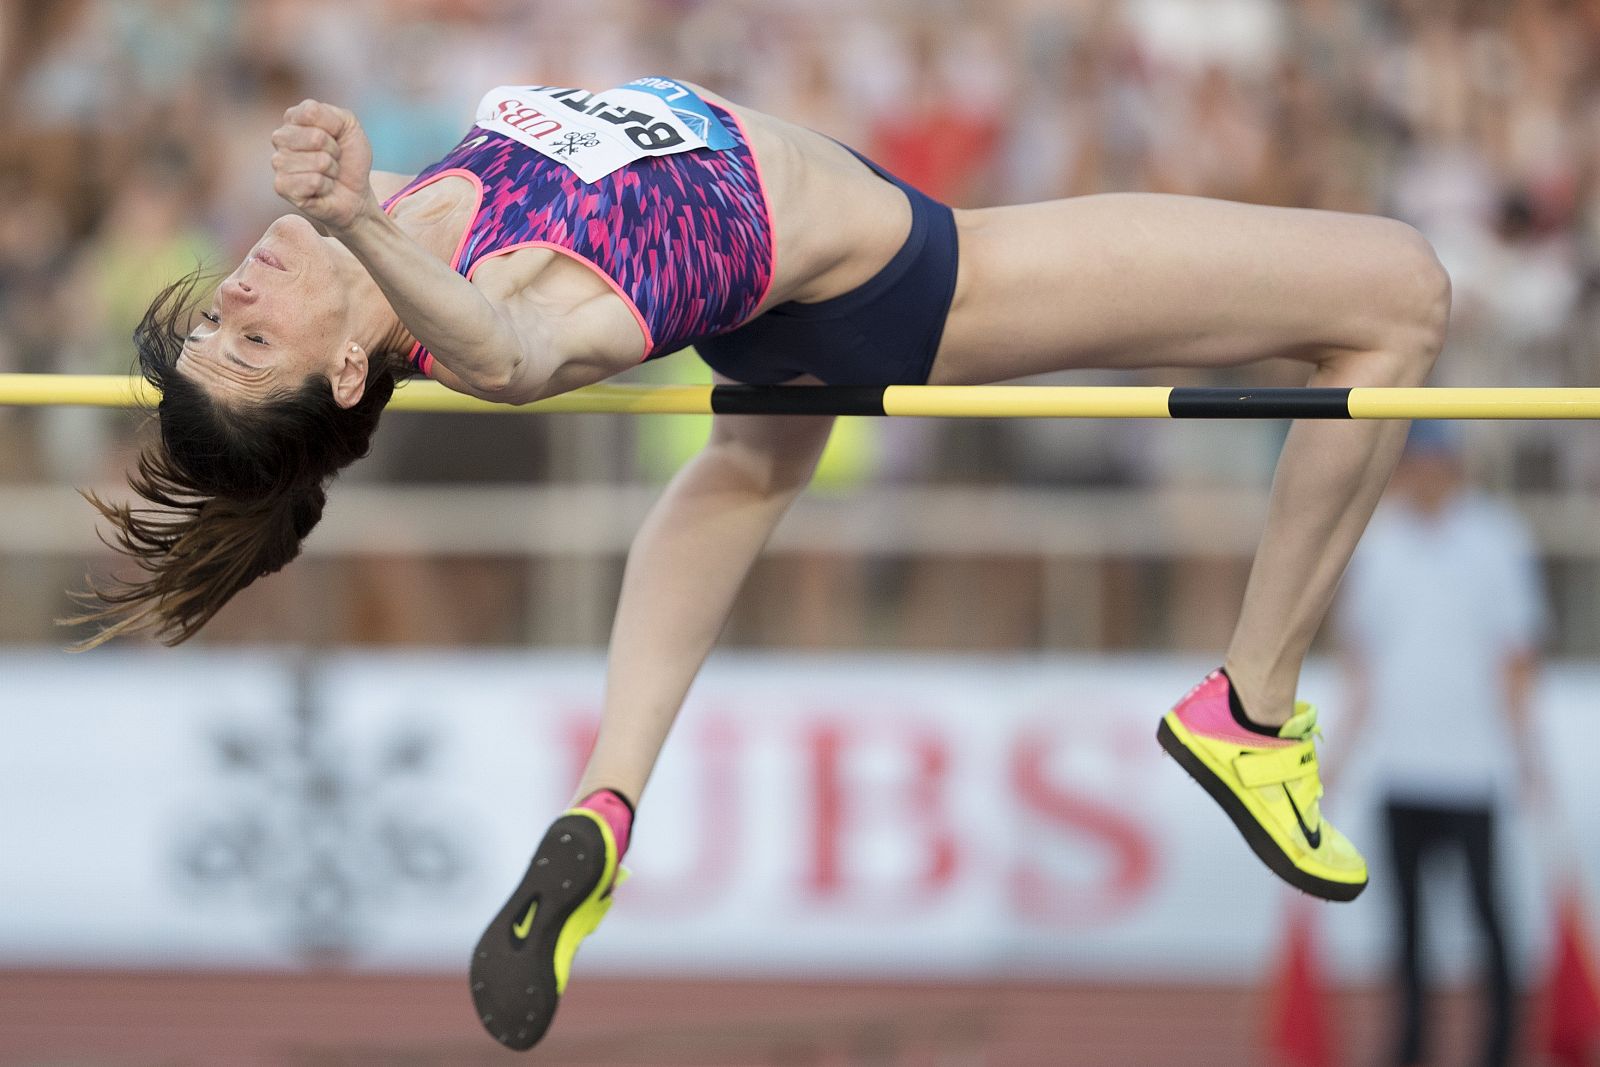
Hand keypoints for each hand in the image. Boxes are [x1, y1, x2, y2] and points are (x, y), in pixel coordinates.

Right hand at [271, 99, 375, 233]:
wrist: (355, 194)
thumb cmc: (349, 158)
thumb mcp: (349, 126)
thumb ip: (329, 113)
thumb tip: (307, 115)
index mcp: (294, 118)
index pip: (311, 112)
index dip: (334, 128)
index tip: (336, 138)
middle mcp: (281, 138)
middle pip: (315, 137)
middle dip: (334, 151)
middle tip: (333, 159)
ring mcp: (278, 162)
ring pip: (318, 161)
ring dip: (331, 170)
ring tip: (327, 174)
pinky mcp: (281, 186)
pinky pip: (312, 182)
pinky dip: (326, 186)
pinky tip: (321, 188)